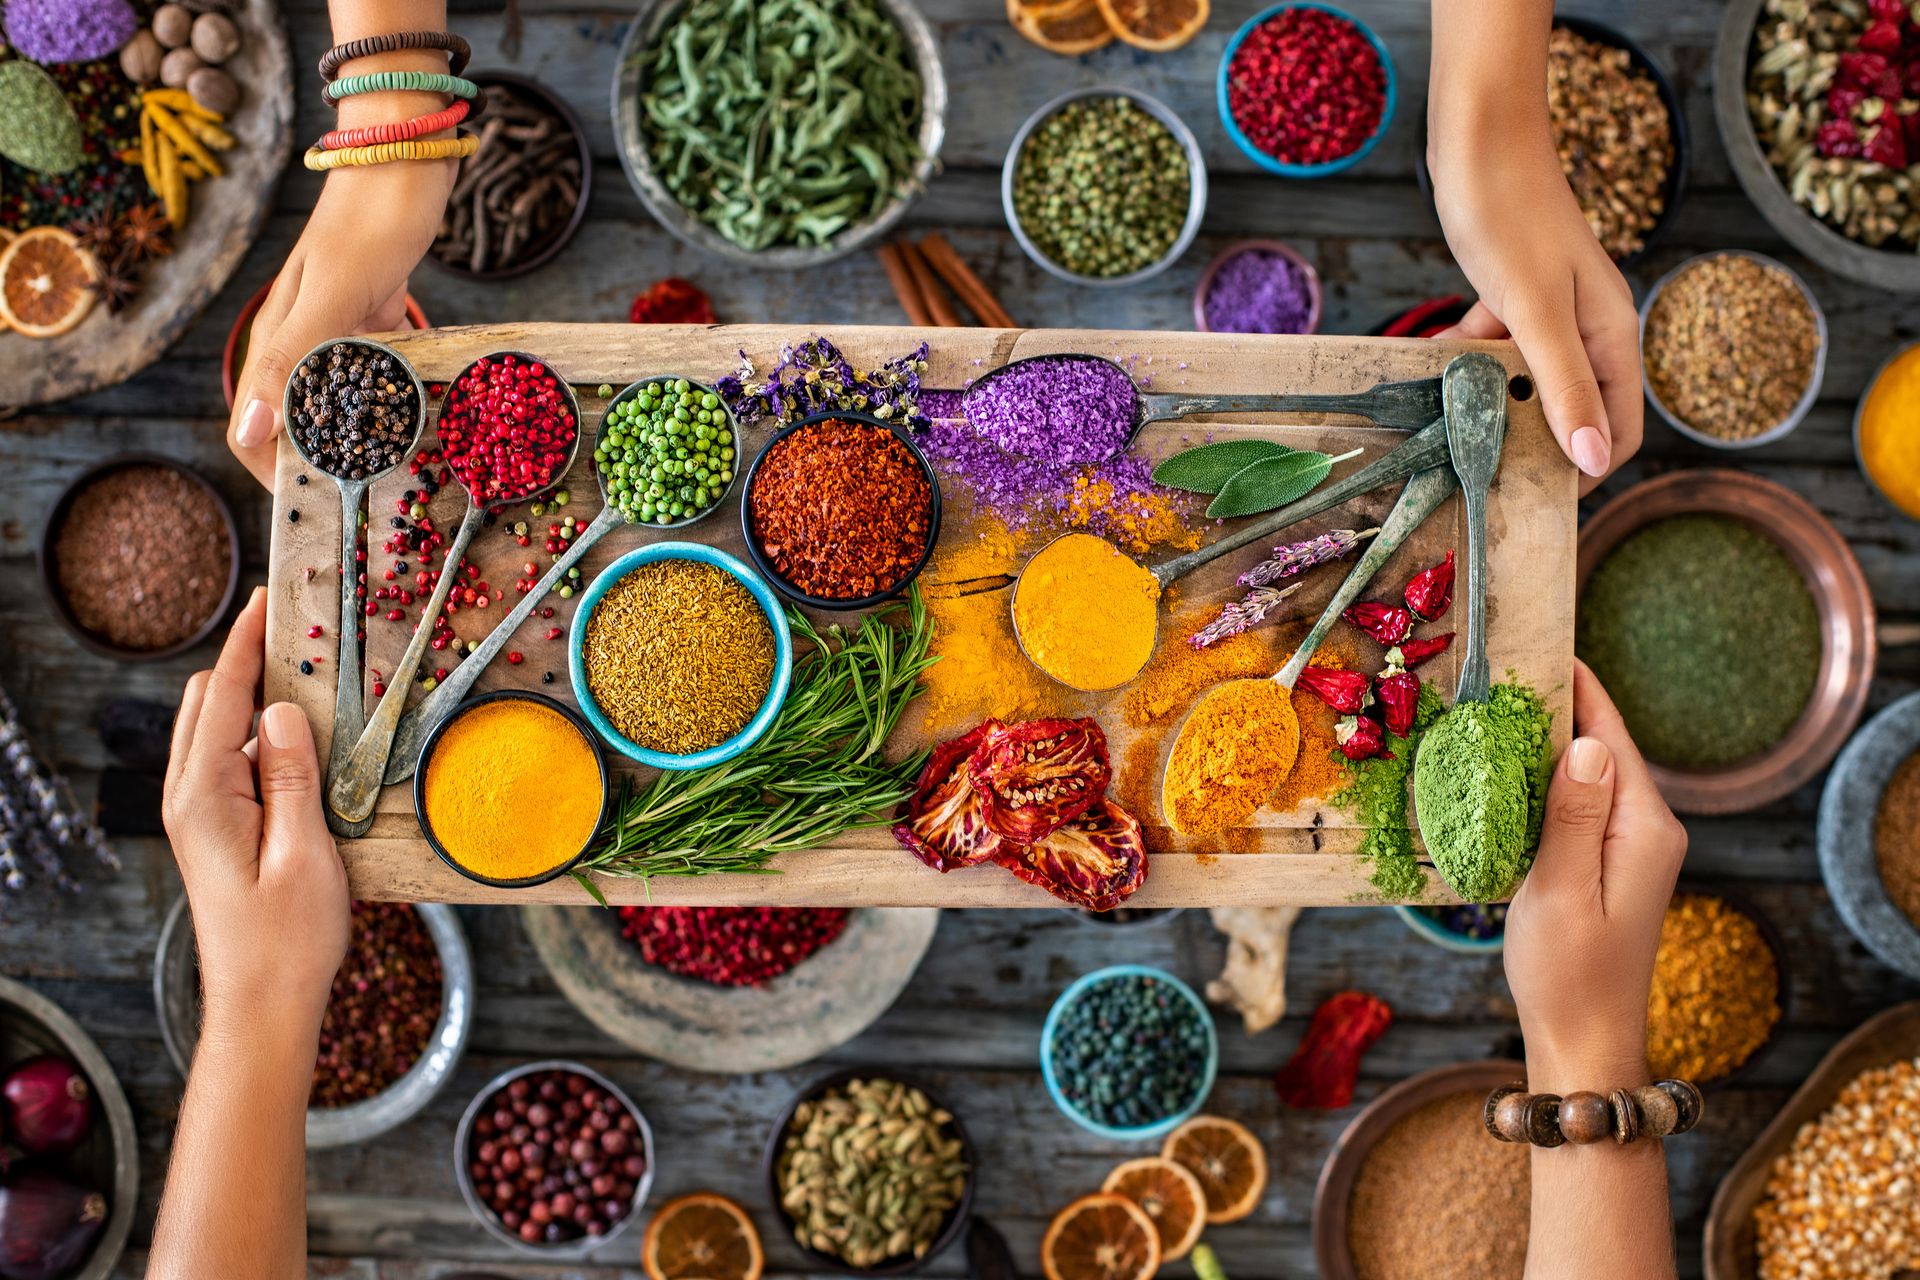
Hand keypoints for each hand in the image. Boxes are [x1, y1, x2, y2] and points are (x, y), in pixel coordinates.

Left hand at [163, 588, 348, 1034]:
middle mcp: (190, 798)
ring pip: (216, 728)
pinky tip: (295, 732)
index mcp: (206, 797)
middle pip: (208, 702)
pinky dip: (255, 730)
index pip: (223, 697)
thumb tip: (280, 711)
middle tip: (294, 627)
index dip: (247, 643)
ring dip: (251, 694)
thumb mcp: (305, 853)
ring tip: (300, 670)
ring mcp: (198, 815)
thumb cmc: (289, 940)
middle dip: (244, 658)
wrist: (263, 1003)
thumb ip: (293, 777)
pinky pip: (228, 759)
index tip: (268, 598)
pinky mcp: (216, 830)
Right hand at [228, 161, 452, 488]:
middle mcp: (302, 336)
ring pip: (344, 397)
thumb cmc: (372, 215)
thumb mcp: (337, 291)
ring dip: (367, 431)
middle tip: (373, 497)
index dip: (277, 472)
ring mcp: (340, 324)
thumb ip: (295, 358)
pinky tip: (430, 410)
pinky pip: (381, 366)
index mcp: (277, 336)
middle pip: (300, 420)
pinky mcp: (375, 311)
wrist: (406, 149)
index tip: (318, 504)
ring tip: (405, 470)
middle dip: (328, 462)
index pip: (253, 426)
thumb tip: (248, 430)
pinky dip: (400, 390)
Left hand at [1429, 142, 1642, 494]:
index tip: (1526, 492)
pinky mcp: (1514, 297)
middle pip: (1569, 412)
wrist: (1480, 139)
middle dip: (1525, 438)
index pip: (1616, 432)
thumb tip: (1593, 459)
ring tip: (1441, 408)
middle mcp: (1590, 330)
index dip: (1579, 470)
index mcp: (1613, 337)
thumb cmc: (1511, 216)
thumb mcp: (1536, 311)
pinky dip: (1467, 359)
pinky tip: (1431, 358)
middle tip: (1472, 458)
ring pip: (1524, 382)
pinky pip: (1495, 349)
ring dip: (1486, 397)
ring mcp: (1551, 313)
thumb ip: (1564, 385)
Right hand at [1504, 661, 1686, 1088]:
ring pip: (1586, 771)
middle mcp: (1648, 828)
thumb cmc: (1568, 973)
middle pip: (1601, 743)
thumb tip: (1588, 741)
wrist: (1583, 1041)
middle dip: (1554, 704)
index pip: (1611, 732)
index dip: (1575, 683)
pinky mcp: (1606, 863)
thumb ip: (1575, 814)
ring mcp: (1629, 846)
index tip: (1536, 637)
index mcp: (1645, 826)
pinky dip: (1541, 778)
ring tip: (1491, 703)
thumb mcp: (1562, 890)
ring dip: (1543, 740)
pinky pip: (1577, 801)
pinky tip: (1503, 769)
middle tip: (1497, 664)